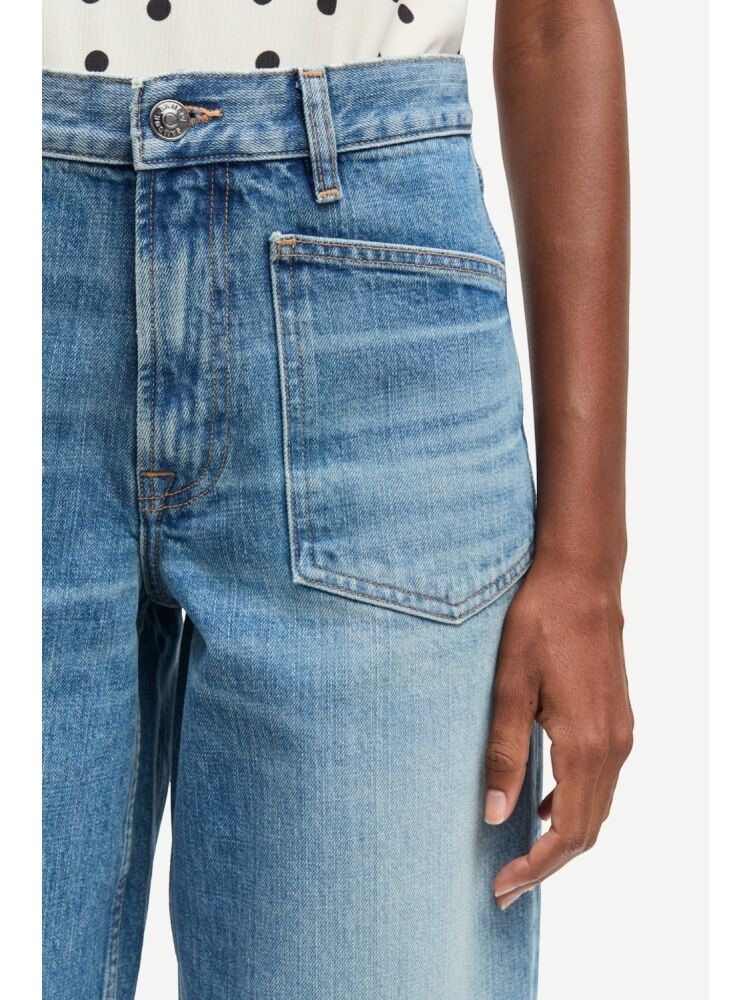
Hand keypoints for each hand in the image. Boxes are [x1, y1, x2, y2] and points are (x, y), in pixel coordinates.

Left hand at [484, 554, 633, 908]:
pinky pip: (602, 782)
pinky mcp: (617, 720)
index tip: (502, 889)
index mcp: (584, 745)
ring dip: (563, 839)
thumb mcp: (509, 687)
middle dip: (548, 865)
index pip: (567, 833)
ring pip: (598, 809)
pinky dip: (576, 806)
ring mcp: (620, 733)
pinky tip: (543, 803)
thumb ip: (504, 754)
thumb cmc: (539, 625)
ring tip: (521, 856)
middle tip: (506, 887)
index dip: (536, 869)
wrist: (582, 581)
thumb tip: (496, 816)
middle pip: (587, 831)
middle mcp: (612, 747)